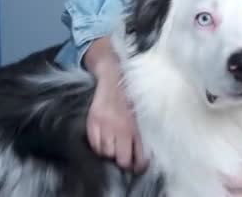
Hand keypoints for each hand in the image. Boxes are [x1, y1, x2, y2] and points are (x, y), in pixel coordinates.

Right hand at [84, 37, 147, 172]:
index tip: (138, 166)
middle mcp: (122, 127)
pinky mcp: (93, 121)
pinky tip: (104, 139)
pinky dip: (98, 145)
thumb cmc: (132, 95)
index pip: (140, 158)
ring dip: (111, 152)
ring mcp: (106, 125)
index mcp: (138, 126)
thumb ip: (146, 131)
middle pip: (122, 160)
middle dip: (124, 161)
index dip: (139, 166)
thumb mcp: (144, 112)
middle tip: (125, 157)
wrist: (114, 75)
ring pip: (107, 153)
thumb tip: (148, 153)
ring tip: (114, 144)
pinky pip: (94, 144)